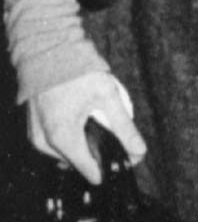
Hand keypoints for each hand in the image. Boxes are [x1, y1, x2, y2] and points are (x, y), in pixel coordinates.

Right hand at [27, 69, 146, 183]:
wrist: (45, 50)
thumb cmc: (76, 71)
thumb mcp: (107, 96)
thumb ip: (124, 127)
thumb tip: (140, 152)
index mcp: (63, 138)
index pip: (92, 172)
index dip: (113, 165)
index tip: (127, 154)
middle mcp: (45, 144)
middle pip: (81, 163)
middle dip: (99, 151)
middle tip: (112, 128)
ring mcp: (36, 137)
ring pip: (69, 155)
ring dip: (85, 144)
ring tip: (95, 119)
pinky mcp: (34, 129)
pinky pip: (57, 144)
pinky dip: (72, 136)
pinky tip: (82, 117)